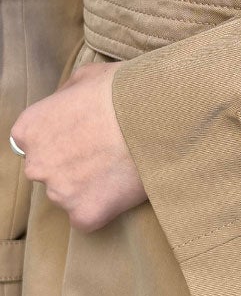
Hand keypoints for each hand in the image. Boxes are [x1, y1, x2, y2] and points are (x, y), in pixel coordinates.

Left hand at [10, 62, 146, 231]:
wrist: (155, 118)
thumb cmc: (123, 92)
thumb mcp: (86, 77)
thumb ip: (65, 96)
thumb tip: (67, 105)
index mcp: (30, 130)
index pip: (36, 145)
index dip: (64, 142)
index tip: (87, 138)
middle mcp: (36, 164)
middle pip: (51, 173)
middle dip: (74, 167)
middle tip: (107, 154)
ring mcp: (60, 192)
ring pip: (70, 197)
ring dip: (90, 188)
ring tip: (120, 169)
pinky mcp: (84, 214)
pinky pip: (89, 219)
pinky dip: (104, 208)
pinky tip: (122, 189)